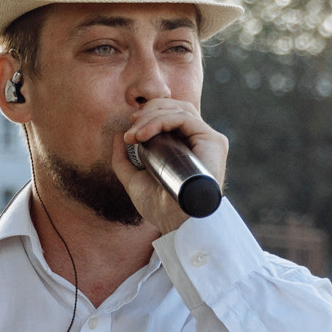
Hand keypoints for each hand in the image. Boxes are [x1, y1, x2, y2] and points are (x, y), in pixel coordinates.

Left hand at [117, 97, 227, 234]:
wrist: (176, 224)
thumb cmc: (161, 207)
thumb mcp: (134, 180)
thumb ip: (124, 161)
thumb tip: (118, 136)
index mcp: (187, 146)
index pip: (172, 115)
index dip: (150, 115)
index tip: (129, 131)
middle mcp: (200, 141)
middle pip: (176, 107)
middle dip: (149, 112)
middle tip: (130, 128)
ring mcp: (208, 140)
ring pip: (179, 109)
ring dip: (151, 117)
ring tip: (134, 135)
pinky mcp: (213, 141)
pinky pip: (185, 118)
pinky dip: (161, 121)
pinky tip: (144, 134)